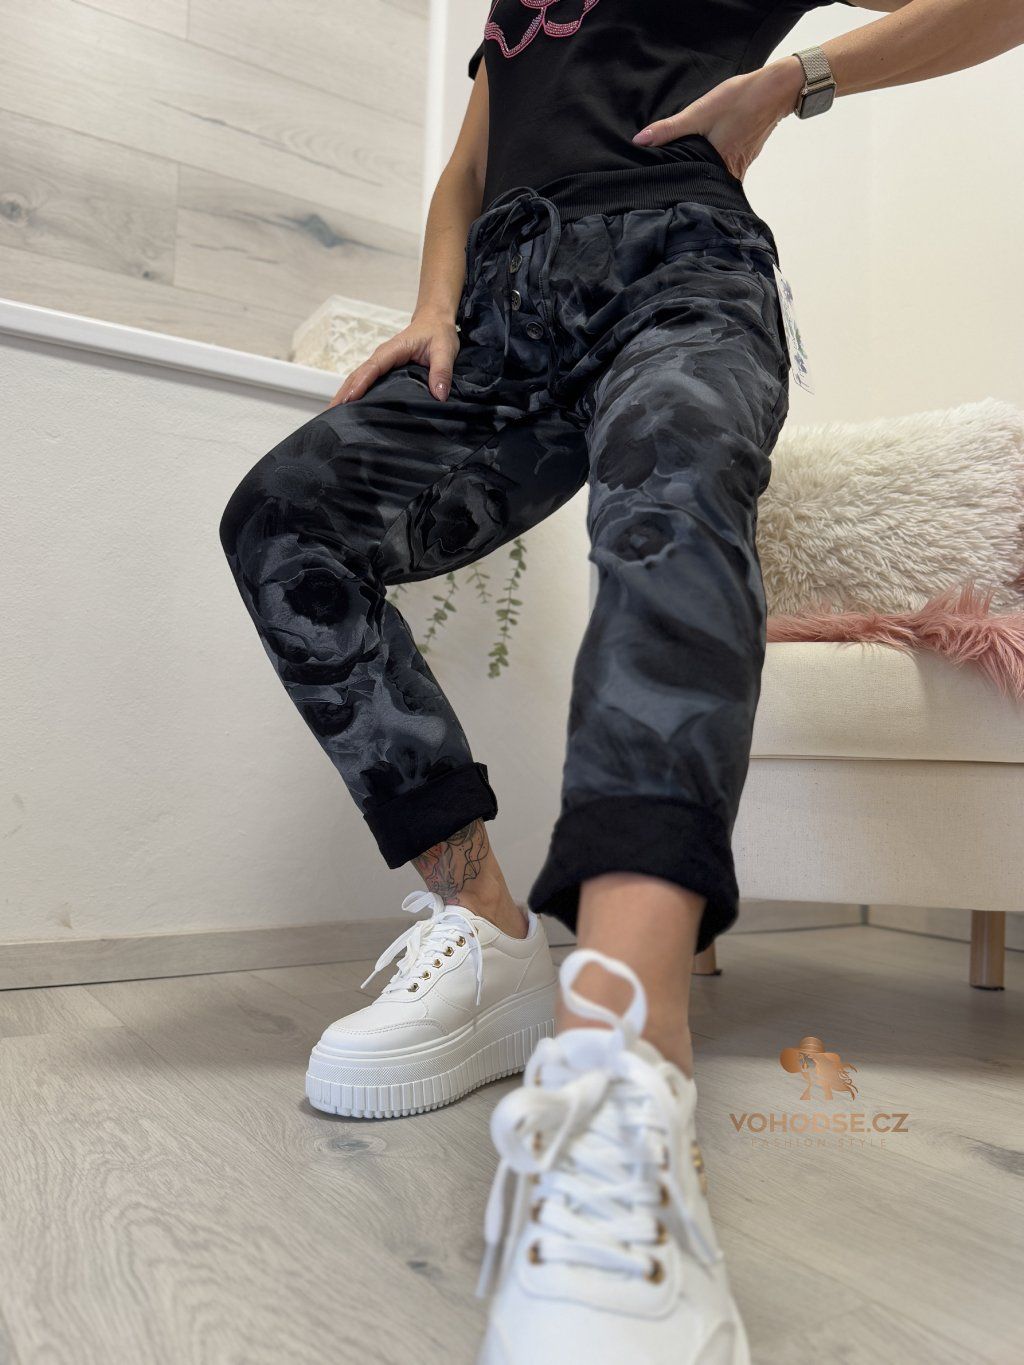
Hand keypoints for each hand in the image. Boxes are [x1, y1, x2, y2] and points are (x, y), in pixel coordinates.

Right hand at [326, 307, 460, 407]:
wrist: (434, 321)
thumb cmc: (438, 333)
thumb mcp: (445, 350)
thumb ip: (442, 371)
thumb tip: (440, 395)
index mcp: (393, 350)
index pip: (373, 368)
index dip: (360, 384)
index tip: (348, 400)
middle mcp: (381, 357)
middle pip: (356, 376)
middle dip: (342, 394)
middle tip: (330, 416)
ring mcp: (380, 363)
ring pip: (357, 380)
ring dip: (344, 396)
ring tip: (333, 417)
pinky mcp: (382, 370)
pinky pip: (364, 382)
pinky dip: (354, 394)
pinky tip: (349, 410)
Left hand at [631, 56, 805, 181]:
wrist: (776, 89)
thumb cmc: (739, 100)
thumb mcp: (700, 112)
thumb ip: (670, 129)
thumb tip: (640, 141)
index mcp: (719, 167)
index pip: (692, 188)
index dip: (676, 191)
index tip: (660, 192)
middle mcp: (731, 174)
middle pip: (703, 187)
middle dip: (686, 185)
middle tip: (664, 185)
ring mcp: (740, 168)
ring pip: (713, 179)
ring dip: (699, 175)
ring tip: (679, 174)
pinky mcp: (744, 159)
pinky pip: (723, 169)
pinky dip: (711, 166)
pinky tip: (700, 159)